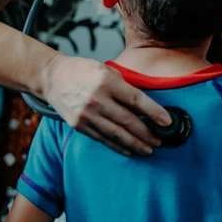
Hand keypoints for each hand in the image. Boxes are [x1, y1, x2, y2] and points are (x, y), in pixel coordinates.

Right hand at [38, 54, 168, 155]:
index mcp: (107, 82)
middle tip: (159, 141)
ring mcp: (87, 114)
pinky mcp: (80, 125)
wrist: (54, 78)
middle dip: (147, 133)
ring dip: (135, 143)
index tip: (167, 122)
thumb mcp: (106, 71)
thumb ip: (124, 86)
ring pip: (117, 134)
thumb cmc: (82, 71)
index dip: (154, 112)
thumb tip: (145, 106)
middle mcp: (97, 99)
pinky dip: (118, 146)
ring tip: (148, 149)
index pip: (137, 100)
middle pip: (129, 121)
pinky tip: (129, 150)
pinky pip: (103, 139)